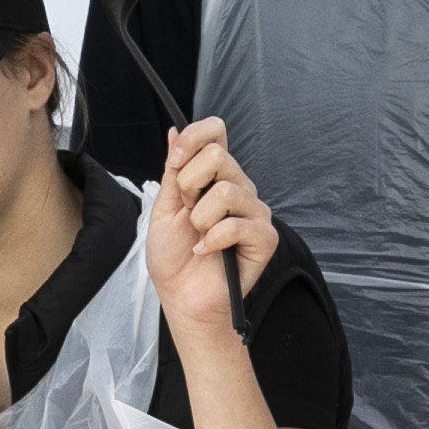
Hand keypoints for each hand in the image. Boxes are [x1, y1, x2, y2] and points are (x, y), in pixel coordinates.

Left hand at [140, 117, 271, 336]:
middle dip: (188, 185)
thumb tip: (175, 130)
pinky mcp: (264, 237)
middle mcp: (238, 188)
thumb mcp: (164, 208)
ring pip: (226, 191)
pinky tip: (206, 251)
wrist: (182, 297)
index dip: (193, 139)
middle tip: (186, 212)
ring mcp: (254, 211)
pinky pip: (237, 224)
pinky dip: (212, 241)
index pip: (216, 132)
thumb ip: (174, 171)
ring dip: (200, 219)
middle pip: (218, 156)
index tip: (174, 162)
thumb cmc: (174, 257)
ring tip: (198, 237)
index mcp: (214, 177)